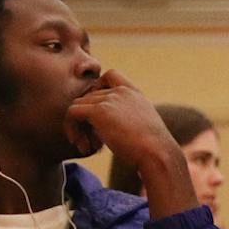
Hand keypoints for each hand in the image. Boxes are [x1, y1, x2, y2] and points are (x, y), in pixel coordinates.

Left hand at [64, 71, 194, 211]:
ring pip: (78, 105)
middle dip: (87, 121)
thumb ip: (127, 121)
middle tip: (93, 144)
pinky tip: (84, 147)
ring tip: (88, 147)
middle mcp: (121, 91)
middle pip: (89, 97)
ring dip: (78, 128)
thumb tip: (110, 131)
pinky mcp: (98, 111)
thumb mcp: (143, 129)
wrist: (157, 153)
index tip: (99, 116)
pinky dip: (71, 129)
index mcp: (134, 93)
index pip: (110, 75)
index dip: (97, 91)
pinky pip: (72, 113)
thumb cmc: (153, 150)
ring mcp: (109, 99)